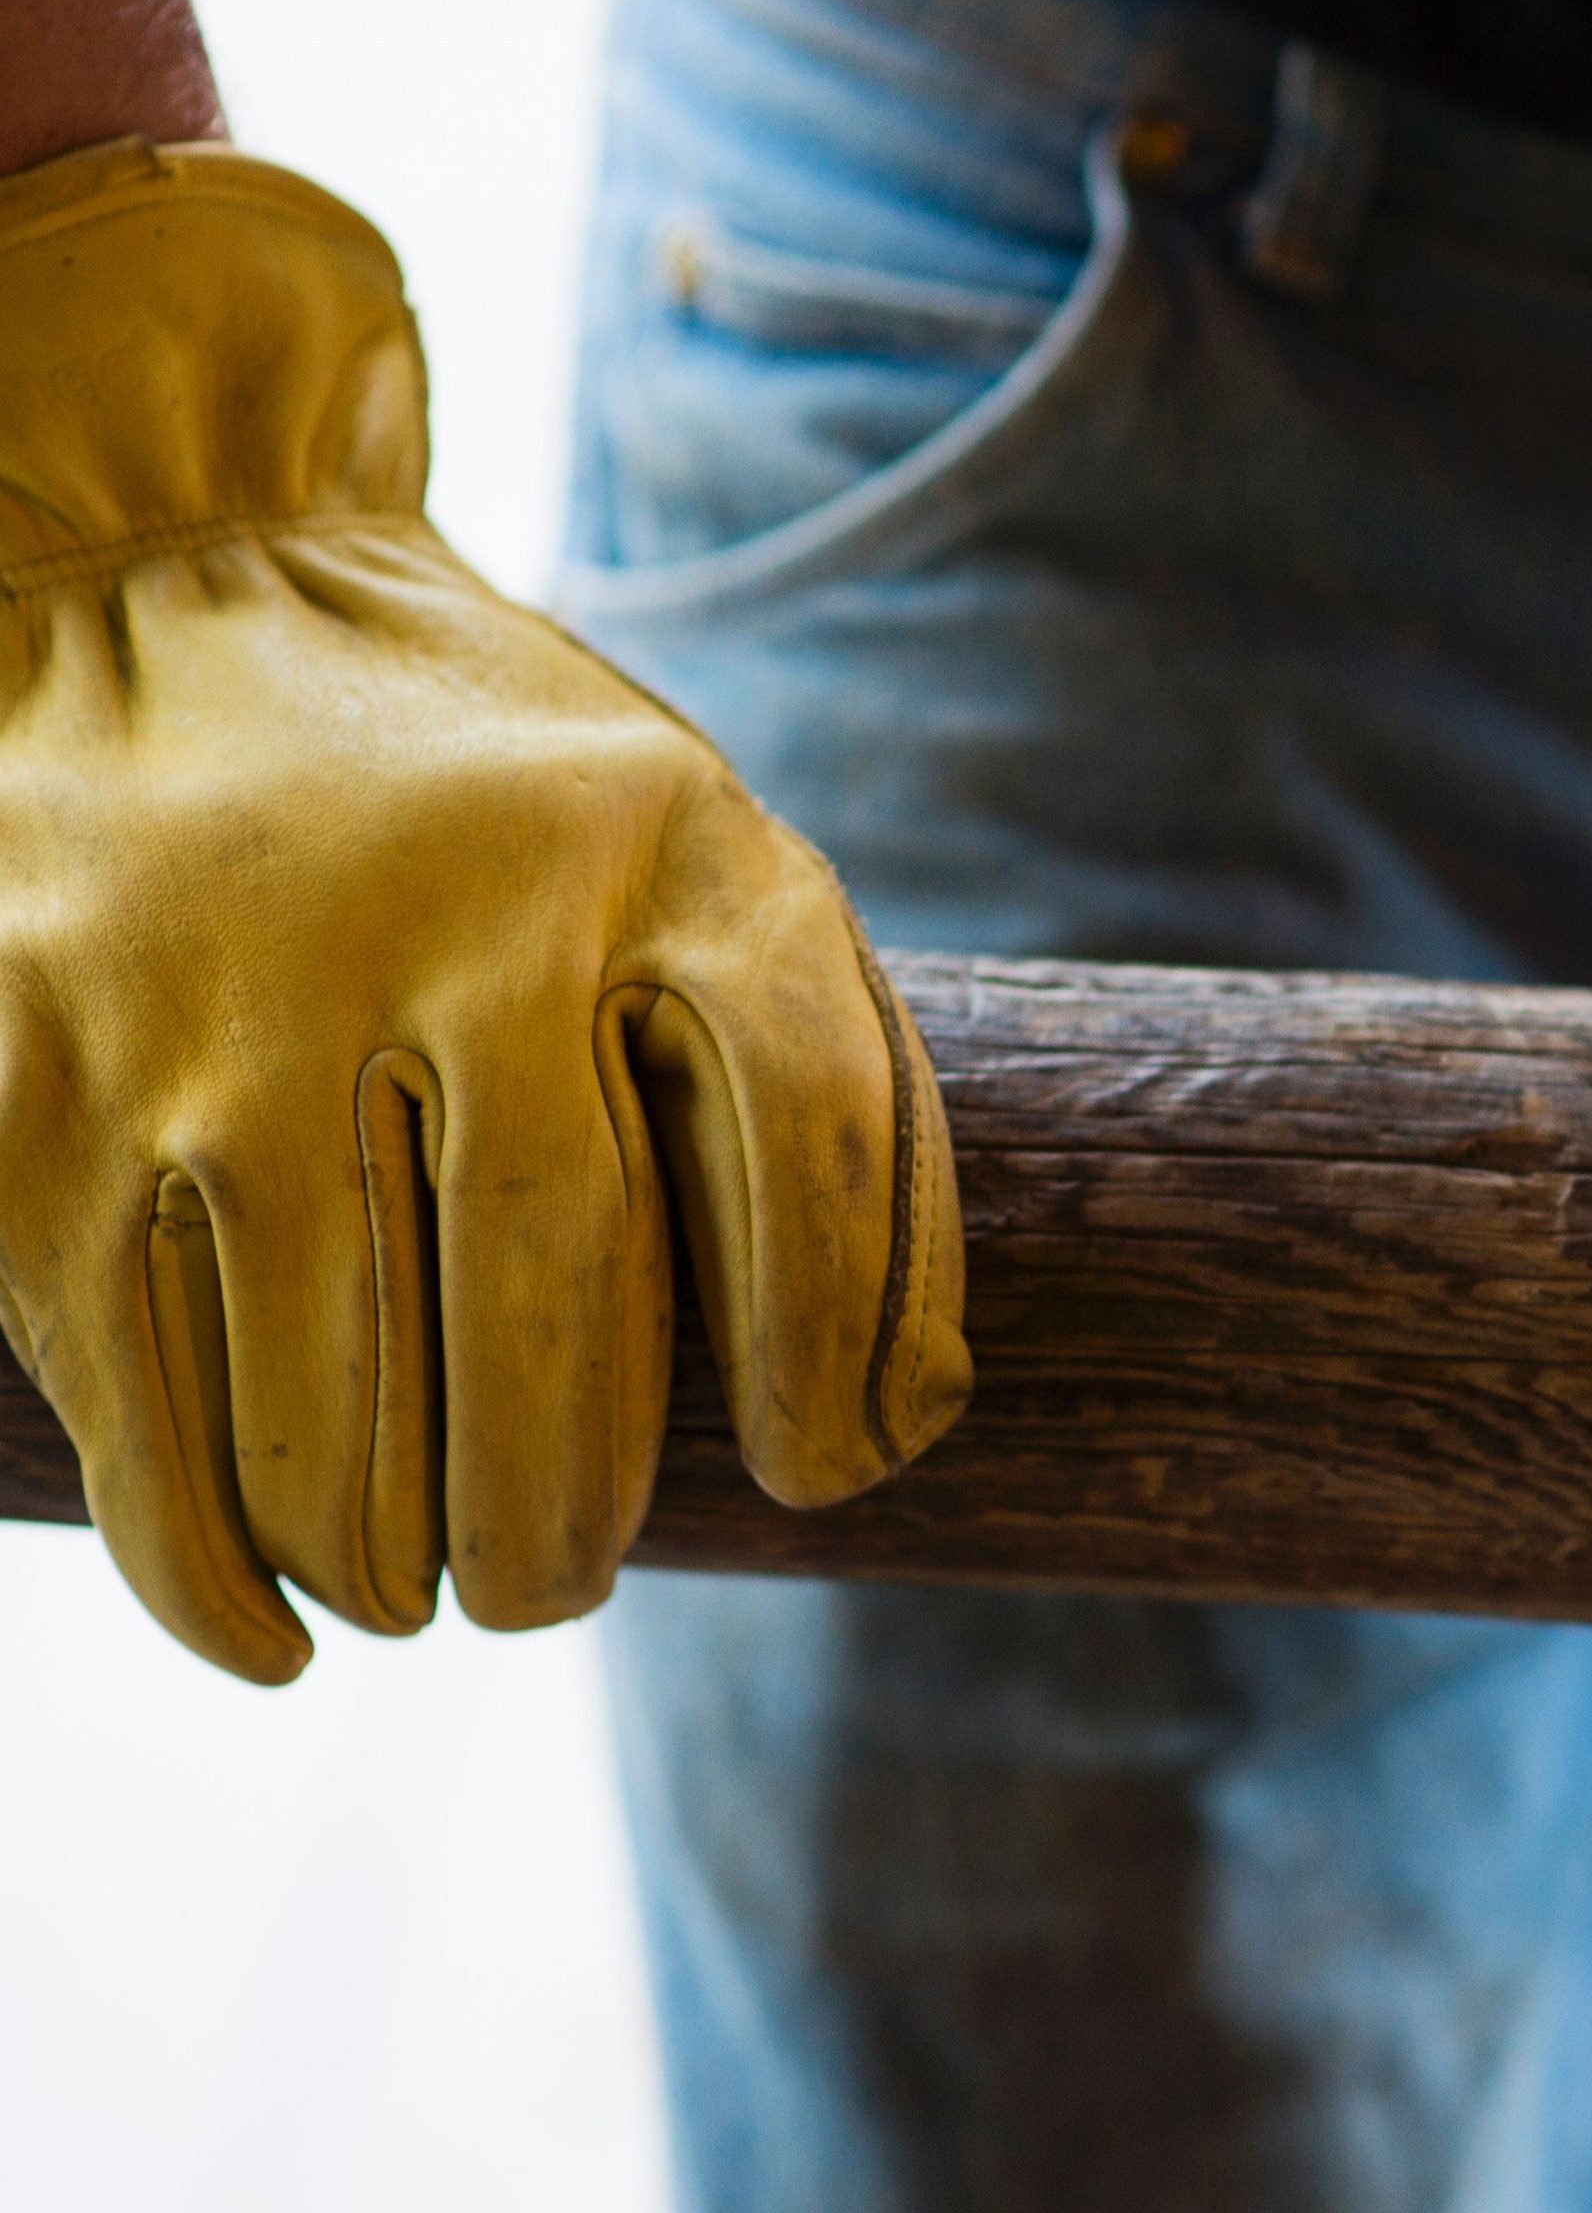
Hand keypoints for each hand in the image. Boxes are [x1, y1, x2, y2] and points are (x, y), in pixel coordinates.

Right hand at [0, 140, 969, 1681]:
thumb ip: (835, 1106)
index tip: (821, 1475)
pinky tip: (272, 1632)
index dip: (836, 1343)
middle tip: (556, 1588)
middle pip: (554, 1317)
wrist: (158, 580)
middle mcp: (444, 924)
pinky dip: (205, 1565)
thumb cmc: (511, 816)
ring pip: (329, 1402)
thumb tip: (885, 1437)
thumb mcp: (715, 872)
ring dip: (395, 1558)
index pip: (814, 1138)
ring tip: (435, 1595)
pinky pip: (132, 1404)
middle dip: (567, 1519)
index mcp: (664, 857)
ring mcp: (214, 1010)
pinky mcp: (25, 1094)